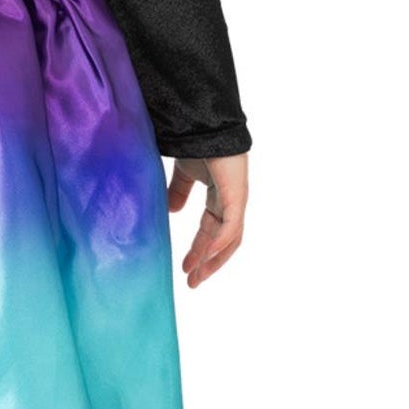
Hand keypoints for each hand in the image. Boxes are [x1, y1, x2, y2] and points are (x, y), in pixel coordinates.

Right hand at [167, 152, 247, 287]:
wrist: (201, 126)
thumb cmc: (195, 144)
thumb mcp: (183, 175)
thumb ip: (178, 193)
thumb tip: (171, 212)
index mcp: (219, 198)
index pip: (211, 231)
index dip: (199, 250)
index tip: (185, 268)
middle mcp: (231, 202)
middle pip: (223, 241)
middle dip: (207, 262)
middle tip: (192, 281)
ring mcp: (236, 200)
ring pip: (230, 239)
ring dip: (213, 260)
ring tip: (197, 276)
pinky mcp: (237, 196)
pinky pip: (231, 227)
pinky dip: (220, 243)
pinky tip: (207, 256)